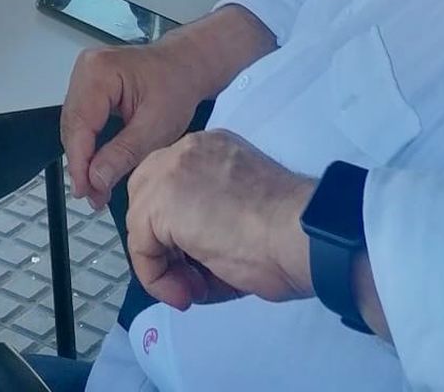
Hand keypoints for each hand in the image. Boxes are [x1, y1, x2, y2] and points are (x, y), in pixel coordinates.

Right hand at [61, 39, 206, 209]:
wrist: (185, 66)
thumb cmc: (176, 86)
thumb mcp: (156, 126)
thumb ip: (124, 153)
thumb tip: (96, 179)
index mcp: (100, 71)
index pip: (80, 124)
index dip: (79, 162)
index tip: (84, 190)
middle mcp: (86, 68)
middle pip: (72, 126)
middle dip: (81, 164)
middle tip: (93, 195)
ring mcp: (84, 75)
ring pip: (74, 125)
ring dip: (83, 157)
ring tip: (96, 187)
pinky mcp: (88, 86)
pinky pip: (81, 119)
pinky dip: (88, 144)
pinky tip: (96, 165)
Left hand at [127, 129, 314, 309]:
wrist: (302, 234)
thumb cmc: (289, 235)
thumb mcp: (245, 217)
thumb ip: (210, 225)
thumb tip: (190, 266)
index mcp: (212, 149)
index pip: (173, 186)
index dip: (178, 232)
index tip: (200, 267)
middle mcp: (188, 150)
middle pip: (147, 195)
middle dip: (161, 241)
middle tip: (190, 279)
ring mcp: (170, 170)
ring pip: (142, 220)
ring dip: (162, 264)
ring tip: (194, 291)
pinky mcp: (159, 200)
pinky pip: (141, 245)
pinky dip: (156, 277)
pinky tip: (186, 293)